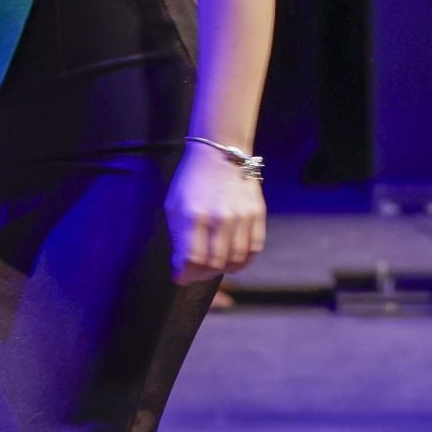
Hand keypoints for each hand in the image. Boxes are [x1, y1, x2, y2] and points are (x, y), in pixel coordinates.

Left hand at [165, 144, 266, 284]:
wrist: (220, 153)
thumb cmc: (191, 181)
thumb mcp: (174, 205)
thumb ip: (177, 237)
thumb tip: (180, 267)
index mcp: (193, 215)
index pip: (192, 259)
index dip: (186, 274)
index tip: (180, 278)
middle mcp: (220, 219)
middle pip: (214, 264)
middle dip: (201, 274)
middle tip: (194, 272)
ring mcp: (242, 218)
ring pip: (235, 261)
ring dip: (221, 270)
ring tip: (211, 266)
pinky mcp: (258, 216)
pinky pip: (253, 251)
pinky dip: (242, 262)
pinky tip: (231, 260)